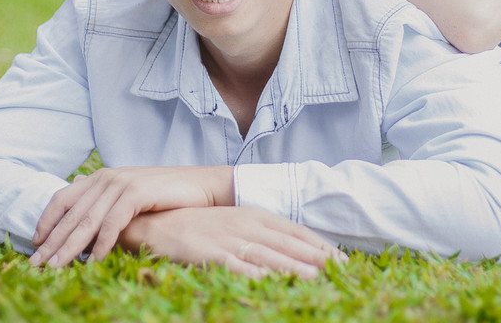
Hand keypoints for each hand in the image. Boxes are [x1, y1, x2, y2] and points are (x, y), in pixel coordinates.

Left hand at [29, 165, 232, 267]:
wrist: (199, 185)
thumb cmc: (164, 194)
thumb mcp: (129, 195)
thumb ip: (104, 200)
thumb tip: (81, 206)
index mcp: (101, 177)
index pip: (63, 199)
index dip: (47, 221)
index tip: (34, 243)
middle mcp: (106, 177)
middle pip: (71, 214)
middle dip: (52, 242)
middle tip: (37, 264)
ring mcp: (121, 183)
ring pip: (87, 220)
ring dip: (70, 247)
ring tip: (57, 267)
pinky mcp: (136, 193)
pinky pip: (112, 222)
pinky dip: (101, 243)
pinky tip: (93, 260)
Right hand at [120, 206, 346, 278]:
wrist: (155, 221)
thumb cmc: (199, 226)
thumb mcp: (235, 224)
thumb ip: (262, 236)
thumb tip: (292, 252)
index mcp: (256, 215)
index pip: (297, 232)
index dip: (322, 246)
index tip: (345, 261)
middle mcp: (247, 224)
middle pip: (290, 245)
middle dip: (318, 260)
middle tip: (344, 274)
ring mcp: (229, 239)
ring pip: (270, 257)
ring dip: (297, 270)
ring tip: (320, 281)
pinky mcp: (210, 254)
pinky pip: (238, 268)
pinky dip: (256, 277)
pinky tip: (272, 285)